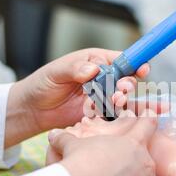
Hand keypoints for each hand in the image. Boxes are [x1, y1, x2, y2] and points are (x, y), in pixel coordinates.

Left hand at [4, 48, 149, 147]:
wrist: (33, 111)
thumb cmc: (42, 85)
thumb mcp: (56, 73)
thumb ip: (75, 68)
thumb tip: (92, 68)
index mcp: (95, 61)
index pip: (120, 60)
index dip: (134, 63)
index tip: (142, 69)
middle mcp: (102, 78)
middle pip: (125, 79)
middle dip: (127, 85)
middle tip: (121, 91)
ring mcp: (101, 97)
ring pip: (121, 98)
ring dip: (123, 101)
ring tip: (116, 102)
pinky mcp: (99, 114)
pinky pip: (113, 114)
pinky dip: (117, 115)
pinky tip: (115, 116)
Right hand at [46, 111, 164, 175]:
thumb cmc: (80, 162)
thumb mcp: (72, 146)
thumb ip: (65, 138)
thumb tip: (53, 134)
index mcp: (133, 143)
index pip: (149, 124)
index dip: (150, 119)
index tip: (151, 116)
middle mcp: (145, 163)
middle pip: (151, 159)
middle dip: (140, 163)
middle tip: (125, 169)